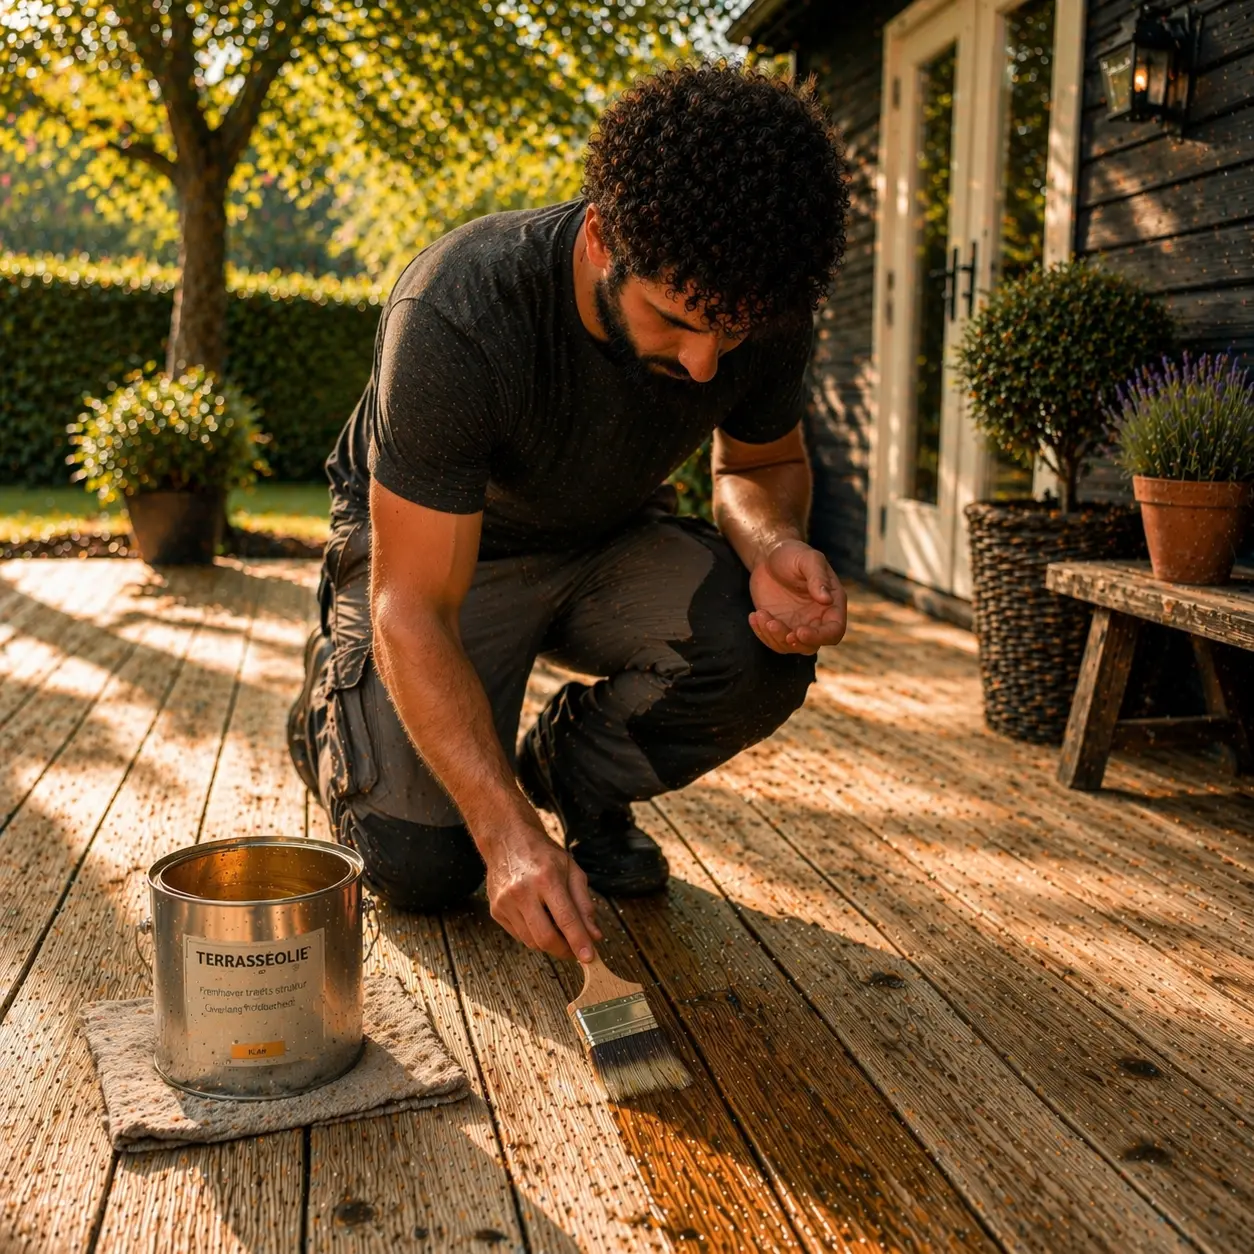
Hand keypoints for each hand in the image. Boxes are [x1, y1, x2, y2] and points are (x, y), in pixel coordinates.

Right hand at [483, 812, 602, 960]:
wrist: (507, 841)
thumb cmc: (543, 854)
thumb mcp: (572, 870)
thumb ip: (584, 904)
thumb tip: (594, 936)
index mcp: (546, 878)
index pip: (565, 919)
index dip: (579, 941)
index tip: (589, 958)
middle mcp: (522, 891)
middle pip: (545, 937)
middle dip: (564, 951)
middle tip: (576, 952)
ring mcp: (505, 902)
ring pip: (531, 941)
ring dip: (550, 944)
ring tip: (559, 932)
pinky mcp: (495, 910)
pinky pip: (519, 936)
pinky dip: (534, 936)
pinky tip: (540, 921)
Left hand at [748, 539, 847, 654]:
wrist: (770, 556)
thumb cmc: (793, 554)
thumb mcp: (807, 559)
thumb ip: (818, 577)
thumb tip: (826, 599)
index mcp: (831, 604)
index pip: (834, 631)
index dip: (820, 637)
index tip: (799, 631)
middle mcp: (817, 619)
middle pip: (811, 645)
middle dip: (793, 641)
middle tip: (773, 625)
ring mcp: (798, 624)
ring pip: (789, 646)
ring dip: (773, 636)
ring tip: (760, 614)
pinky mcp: (779, 625)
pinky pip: (773, 640)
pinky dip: (762, 633)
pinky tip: (754, 616)